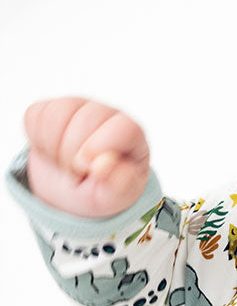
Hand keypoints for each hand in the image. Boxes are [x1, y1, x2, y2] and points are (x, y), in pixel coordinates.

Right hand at [23, 97, 150, 218]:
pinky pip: (35, 115)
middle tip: (76, 172)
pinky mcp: (52, 107)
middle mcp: (109, 115)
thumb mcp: (113, 198)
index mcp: (133, 136)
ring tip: (63, 163)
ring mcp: (80, 107)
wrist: (71, 187)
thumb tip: (106, 164)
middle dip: (72, 154)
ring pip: (58, 114)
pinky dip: (37, 139)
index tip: (85, 168)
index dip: (100, 148)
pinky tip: (50, 151)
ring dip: (52, 148)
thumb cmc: (100, 190)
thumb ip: (118, 186)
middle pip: (87, 120)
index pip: (124, 128)